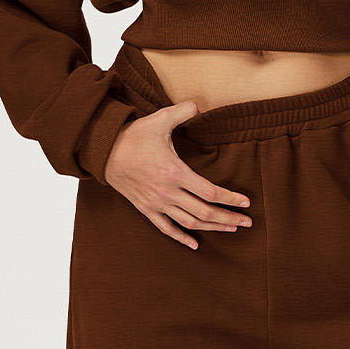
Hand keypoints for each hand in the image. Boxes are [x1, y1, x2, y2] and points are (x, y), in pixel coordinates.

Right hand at [104, 101, 250, 248]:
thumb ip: (182, 112)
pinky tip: (195, 245)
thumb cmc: (133, 135)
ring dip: (212, 228)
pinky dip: (181, 238)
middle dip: (228, 219)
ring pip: (189, 223)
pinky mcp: (145, 208)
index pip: (210, 192)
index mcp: (174, 173)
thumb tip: (200, 104)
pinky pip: (166, 228)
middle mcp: (167, 192)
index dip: (230, 199)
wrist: (102, 151)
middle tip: (247, 222)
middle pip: (204, 212)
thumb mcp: (159, 120)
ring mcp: (156, 203)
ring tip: (231, 230)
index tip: (246, 202)